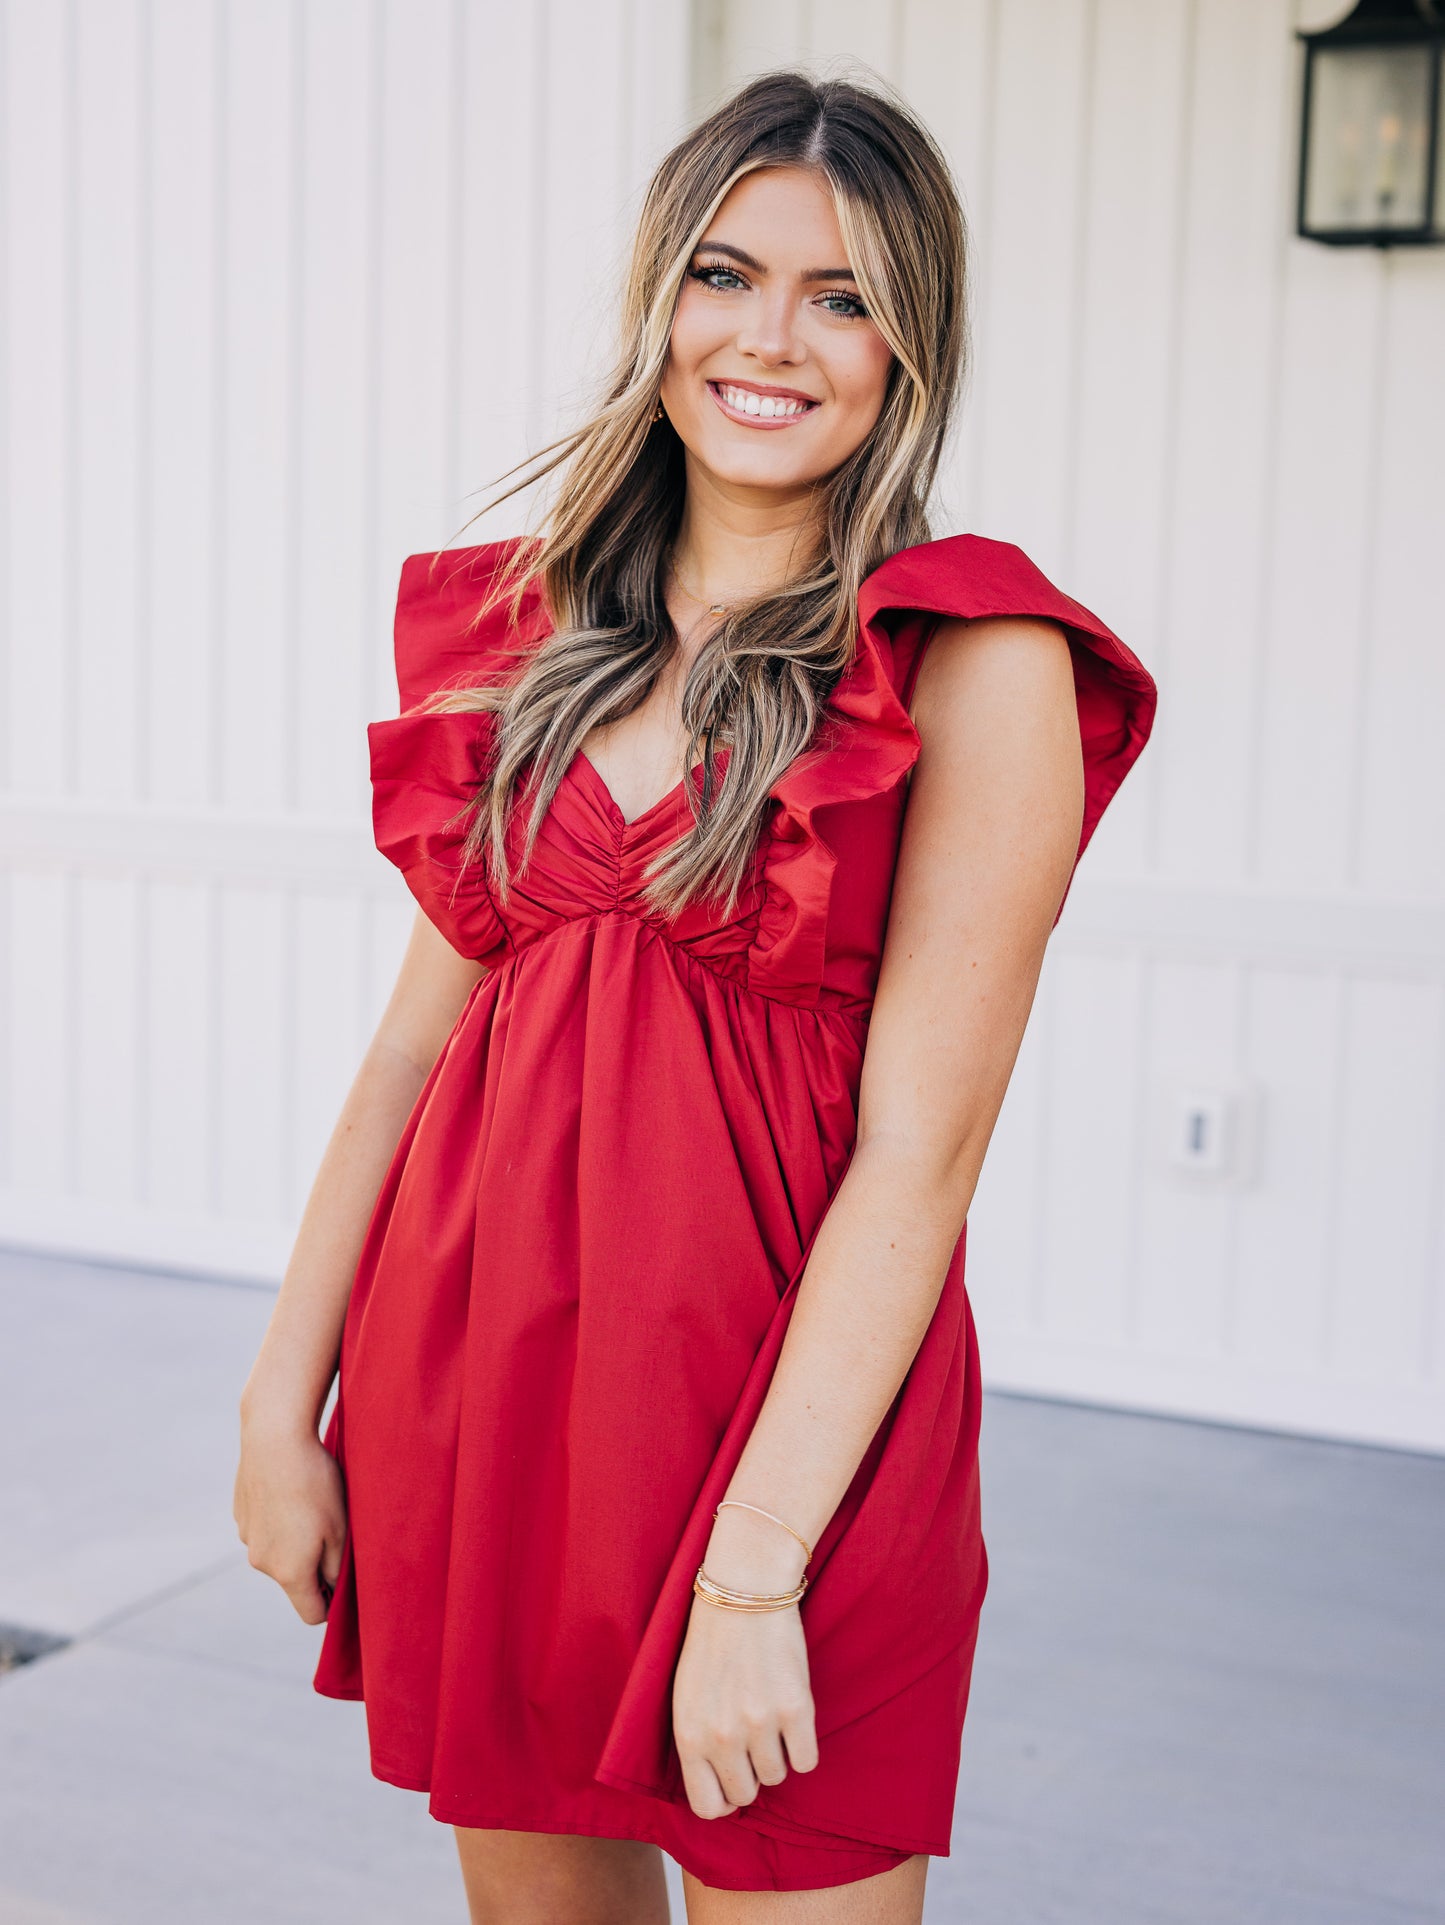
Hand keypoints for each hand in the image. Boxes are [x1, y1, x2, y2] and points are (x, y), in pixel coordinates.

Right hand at [233, 1403, 346, 1625]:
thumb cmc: (315, 1484)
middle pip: (295, 1582)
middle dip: (315, 1566)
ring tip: (311, 1503)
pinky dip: (280, 1520)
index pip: (312, 1614)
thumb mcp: (340, 1530)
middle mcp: (262, 1563)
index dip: (332, 1604)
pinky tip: (291, 1491)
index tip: (345, 1582)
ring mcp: (247, 1538)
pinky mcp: (241, 1514)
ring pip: (280, 1553)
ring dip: (296, 1540)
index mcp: (289, 1573)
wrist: (275, 1438)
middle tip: (333, 1529)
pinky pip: (266, 1528)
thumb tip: (332, 1590)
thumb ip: (337, 1569)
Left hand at [671, 1508, 819, 1818]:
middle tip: (753, 1741)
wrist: (743, 1590)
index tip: (733, 1783)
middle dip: (751, 1774)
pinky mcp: (795, 1709)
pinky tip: (792, 1718)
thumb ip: (698, 1743)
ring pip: (777, 1776)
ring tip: (769, 1717)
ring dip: (776, 1754)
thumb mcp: (687, 1695)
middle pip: (746, 1794)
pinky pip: (806, 1761)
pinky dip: (802, 1747)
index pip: (707, 1806)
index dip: (723, 1801)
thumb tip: (720, 1790)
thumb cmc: (711, 1641)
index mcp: (689, 1735)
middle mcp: (722, 1737)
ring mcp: (760, 1725)